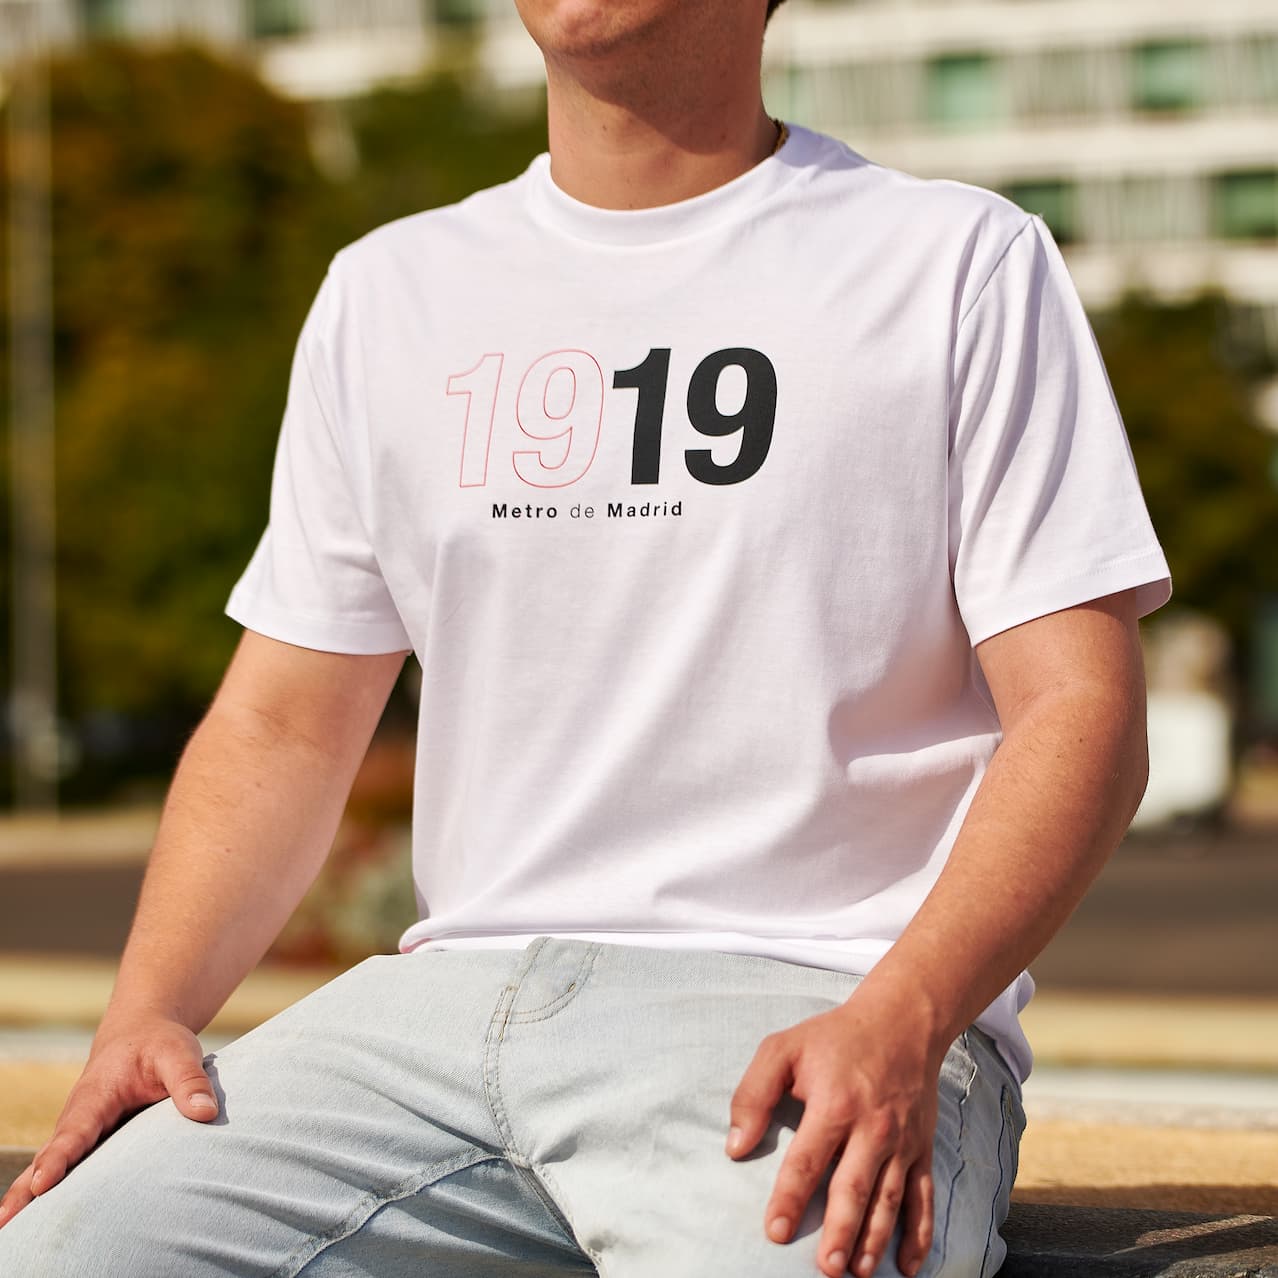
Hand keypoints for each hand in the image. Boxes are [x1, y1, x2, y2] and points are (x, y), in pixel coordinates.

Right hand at [0, 1011, 217, 1228]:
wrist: (141, 1032)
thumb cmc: (158, 1044)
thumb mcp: (178, 1053)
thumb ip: (190, 1081)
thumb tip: (206, 1113)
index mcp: (97, 1095)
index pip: (76, 1131)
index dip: (60, 1158)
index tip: (43, 1183)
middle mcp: (78, 1116)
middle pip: (49, 1155)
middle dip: (26, 1189)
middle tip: (5, 1221)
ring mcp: (78, 1130)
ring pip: (48, 1165)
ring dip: (26, 1196)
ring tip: (7, 1229)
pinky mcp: (87, 1141)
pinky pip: (63, 1166)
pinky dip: (43, 1192)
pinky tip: (34, 1220)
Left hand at [726, 989, 943, 1277]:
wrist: (901, 1022)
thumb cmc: (834, 1038)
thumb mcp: (783, 1049)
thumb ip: (753, 1094)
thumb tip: (735, 1145)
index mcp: (834, 1105)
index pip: (807, 1161)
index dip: (790, 1198)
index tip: (776, 1232)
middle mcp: (871, 1128)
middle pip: (852, 1188)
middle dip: (839, 1232)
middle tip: (824, 1268)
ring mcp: (901, 1142)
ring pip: (888, 1200)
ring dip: (873, 1239)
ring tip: (855, 1272)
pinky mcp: (922, 1148)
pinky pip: (923, 1197)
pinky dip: (918, 1234)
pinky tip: (906, 1266)